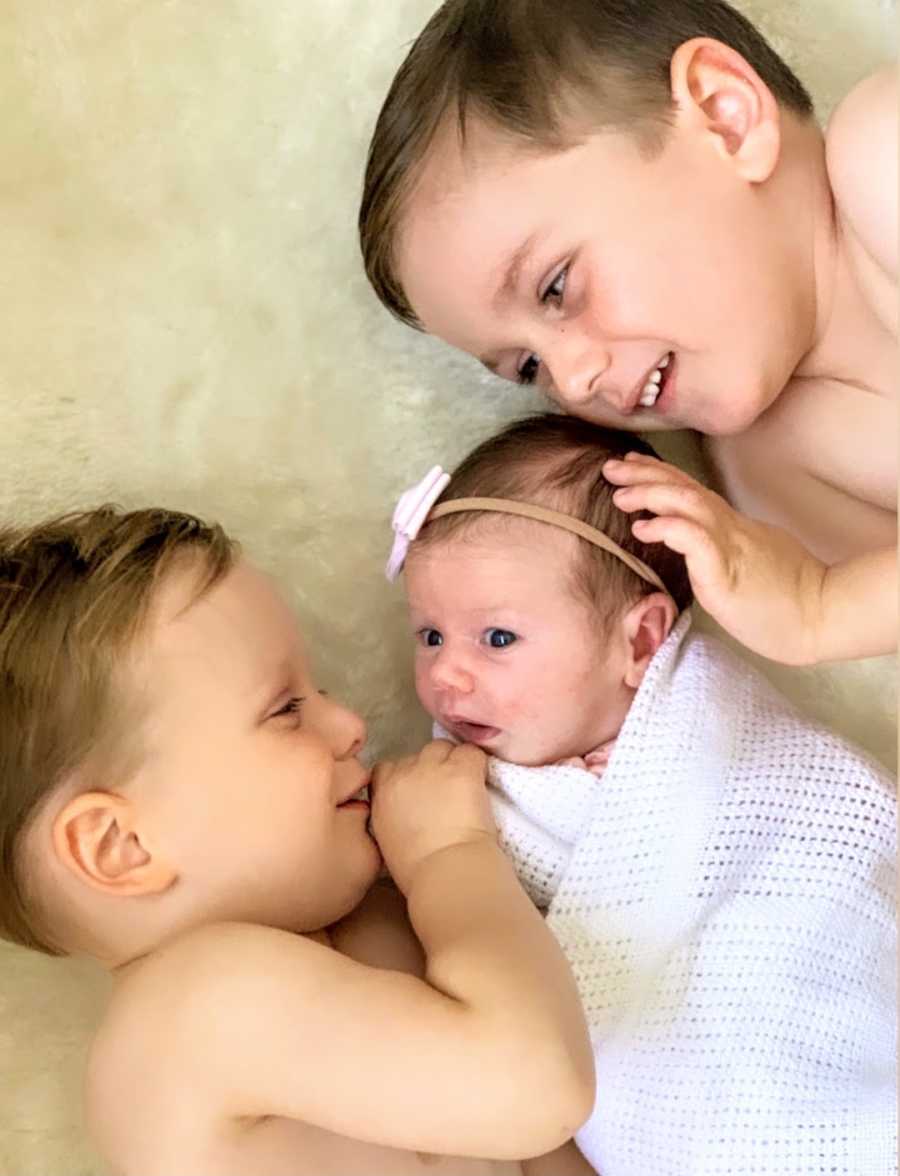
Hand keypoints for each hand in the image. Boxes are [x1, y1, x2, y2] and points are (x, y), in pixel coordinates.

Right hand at [369, 740, 495, 892]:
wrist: (446, 871)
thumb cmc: (417, 870)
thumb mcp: (388, 840)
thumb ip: (392, 815)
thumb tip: (406, 812)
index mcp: (382, 793)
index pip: (387, 767)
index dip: (405, 775)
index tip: (418, 791)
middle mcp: (404, 773)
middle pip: (418, 755)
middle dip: (430, 768)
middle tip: (445, 790)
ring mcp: (433, 768)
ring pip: (443, 747)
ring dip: (453, 761)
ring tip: (465, 784)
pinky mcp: (462, 769)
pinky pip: (471, 752)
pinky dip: (478, 763)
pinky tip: (481, 781)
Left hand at [603, 453, 827, 664]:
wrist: (821, 617)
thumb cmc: (786, 598)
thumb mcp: (749, 563)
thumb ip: (722, 549)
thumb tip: (696, 546)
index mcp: (731, 527)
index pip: (691, 490)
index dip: (660, 473)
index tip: (630, 463)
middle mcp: (728, 528)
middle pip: (683, 488)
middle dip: (644, 474)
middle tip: (611, 466)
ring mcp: (728, 546)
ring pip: (687, 504)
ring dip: (650, 493)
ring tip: (620, 493)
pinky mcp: (726, 571)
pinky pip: (695, 539)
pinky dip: (667, 527)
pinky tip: (643, 527)